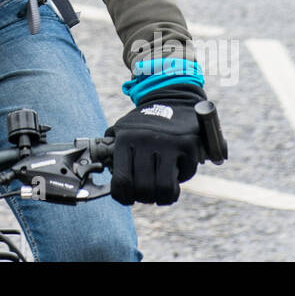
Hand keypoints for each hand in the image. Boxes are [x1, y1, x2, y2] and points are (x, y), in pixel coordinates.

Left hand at [108, 83, 204, 205]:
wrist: (172, 97)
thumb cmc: (144, 122)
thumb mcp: (122, 130)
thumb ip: (114, 152)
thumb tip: (106, 178)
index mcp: (125, 138)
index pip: (122, 181)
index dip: (124, 197)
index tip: (128, 198)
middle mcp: (145, 140)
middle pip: (144, 189)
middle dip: (145, 198)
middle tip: (147, 195)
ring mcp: (167, 142)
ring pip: (165, 189)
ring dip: (163, 197)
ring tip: (161, 192)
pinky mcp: (187, 144)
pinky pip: (185, 176)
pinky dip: (181, 178)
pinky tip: (176, 171)